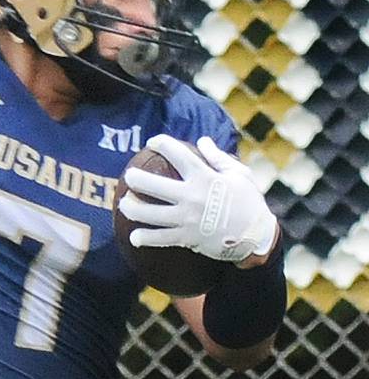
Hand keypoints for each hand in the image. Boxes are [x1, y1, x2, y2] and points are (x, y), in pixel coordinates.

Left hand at [120, 133, 278, 263]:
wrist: (256, 235)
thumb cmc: (249, 201)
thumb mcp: (239, 174)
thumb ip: (217, 157)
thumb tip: (202, 140)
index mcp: (205, 177)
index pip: (179, 155)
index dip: (163, 144)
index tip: (152, 141)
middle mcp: (192, 197)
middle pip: (155, 186)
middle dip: (137, 180)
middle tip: (128, 176)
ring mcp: (187, 219)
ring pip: (151, 214)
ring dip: (132, 209)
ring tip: (123, 204)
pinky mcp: (186, 238)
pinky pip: (160, 239)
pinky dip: (145, 238)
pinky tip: (134, 236)